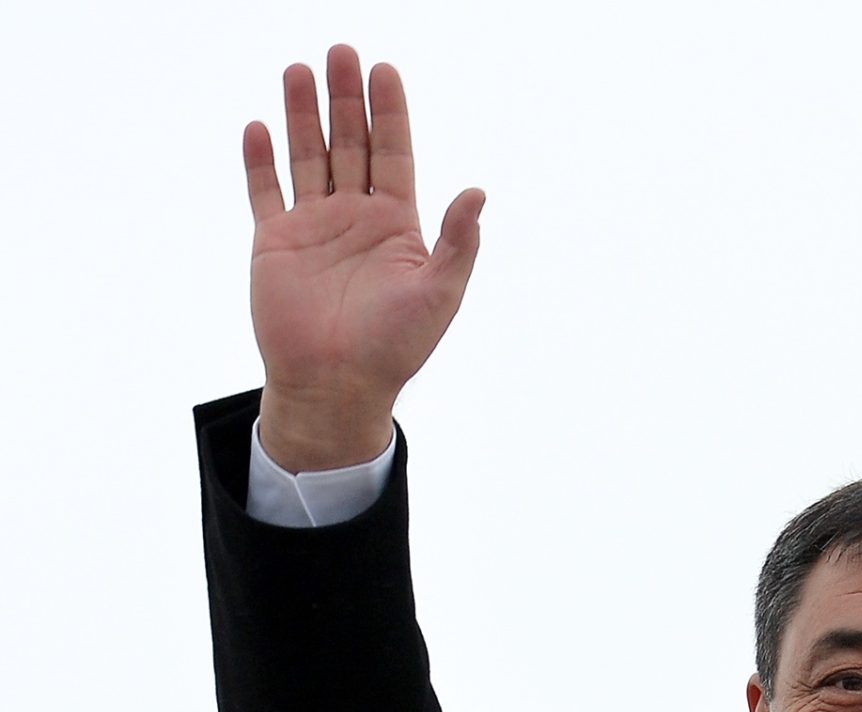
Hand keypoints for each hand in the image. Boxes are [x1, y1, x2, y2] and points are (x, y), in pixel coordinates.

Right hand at [243, 45, 483, 470]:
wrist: (339, 385)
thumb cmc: (396, 347)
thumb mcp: (440, 293)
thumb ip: (459, 242)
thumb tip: (477, 192)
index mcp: (397, 224)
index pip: (393, 153)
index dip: (389, 112)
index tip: (384, 69)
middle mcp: (356, 217)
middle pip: (350, 143)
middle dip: (345, 98)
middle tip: (341, 51)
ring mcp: (314, 227)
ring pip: (308, 157)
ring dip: (301, 115)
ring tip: (299, 70)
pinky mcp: (276, 243)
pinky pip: (266, 192)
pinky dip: (261, 161)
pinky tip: (259, 126)